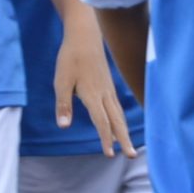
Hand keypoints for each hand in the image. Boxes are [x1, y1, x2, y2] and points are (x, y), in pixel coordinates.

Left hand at [55, 24, 137, 155]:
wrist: (85, 36)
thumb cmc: (70, 58)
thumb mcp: (61, 81)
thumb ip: (63, 105)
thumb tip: (64, 126)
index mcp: (93, 95)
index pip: (102, 122)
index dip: (106, 139)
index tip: (110, 154)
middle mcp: (104, 94)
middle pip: (117, 121)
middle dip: (124, 140)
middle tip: (132, 156)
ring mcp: (109, 90)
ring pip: (119, 115)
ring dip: (124, 132)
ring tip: (128, 147)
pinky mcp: (108, 86)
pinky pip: (117, 108)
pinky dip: (120, 120)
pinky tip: (119, 126)